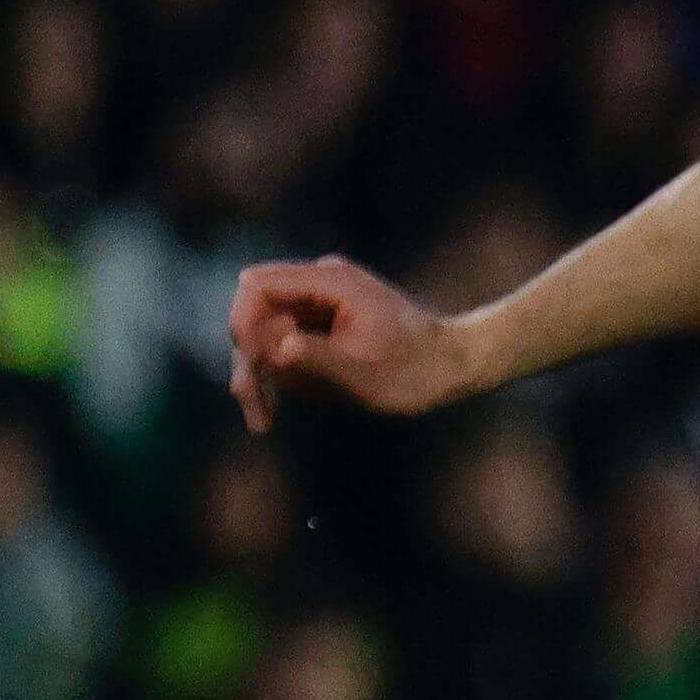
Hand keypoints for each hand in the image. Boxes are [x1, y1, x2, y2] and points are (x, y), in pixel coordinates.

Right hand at [225, 256, 488, 429]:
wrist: (457, 366)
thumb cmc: (416, 371)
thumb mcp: (364, 373)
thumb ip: (317, 357)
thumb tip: (276, 348)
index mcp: (331, 283)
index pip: (258, 286)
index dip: (242, 322)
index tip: (251, 364)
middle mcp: (321, 285)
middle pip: (256, 314)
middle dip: (251, 362)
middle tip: (259, 416)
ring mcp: (321, 303)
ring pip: (266, 334)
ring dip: (268, 376)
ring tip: (283, 416)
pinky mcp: (323, 324)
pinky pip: (286, 346)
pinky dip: (285, 377)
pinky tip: (300, 404)